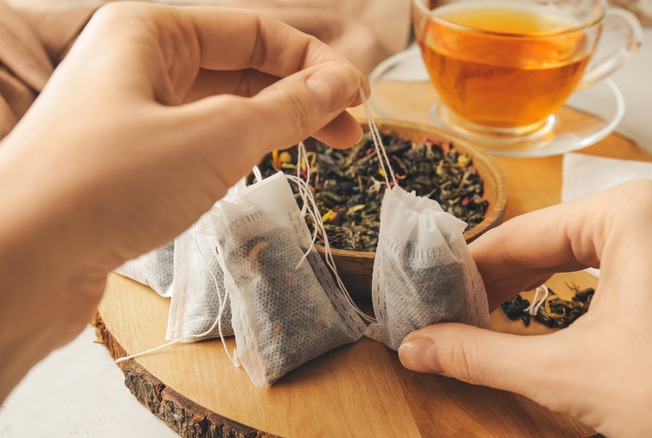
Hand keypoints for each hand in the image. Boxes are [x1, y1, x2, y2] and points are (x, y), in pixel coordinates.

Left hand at [0, 2, 365, 399]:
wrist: (17, 262)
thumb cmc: (106, 183)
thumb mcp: (216, 137)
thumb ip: (285, 108)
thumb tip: (339, 84)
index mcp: (150, 30)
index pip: (255, 30)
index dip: (314, 62)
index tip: (360, 98)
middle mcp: (137, 63)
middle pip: (241, 67)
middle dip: (300, 95)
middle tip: (350, 131)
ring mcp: (129, 113)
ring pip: (221, 106)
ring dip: (273, 125)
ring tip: (320, 150)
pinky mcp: (127, 161)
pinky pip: (198, 141)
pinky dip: (238, 151)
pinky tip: (260, 169)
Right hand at [398, 181, 651, 436]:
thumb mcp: (563, 372)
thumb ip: (479, 356)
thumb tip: (417, 348)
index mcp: (629, 211)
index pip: (523, 234)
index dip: (470, 267)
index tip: (432, 290)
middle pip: (553, 239)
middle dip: (500, 279)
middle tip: (453, 310)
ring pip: (585, 253)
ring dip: (535, 285)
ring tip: (489, 313)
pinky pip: (618, 267)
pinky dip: (576, 291)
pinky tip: (547, 311)